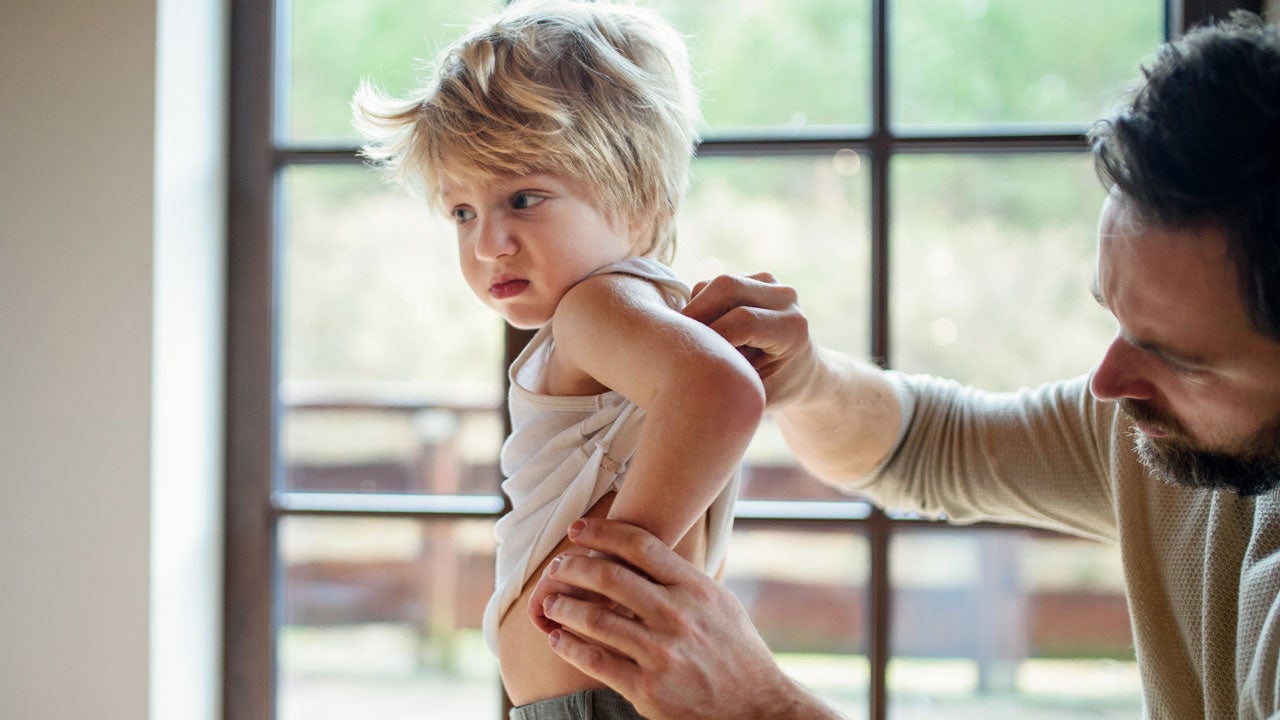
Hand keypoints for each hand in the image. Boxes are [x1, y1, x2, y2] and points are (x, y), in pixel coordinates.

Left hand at [541, 518, 843, 719]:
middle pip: (610, 577)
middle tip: (556, 569)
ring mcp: (661, 653)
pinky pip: (596, 661)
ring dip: (564, 607)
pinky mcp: (648, 689)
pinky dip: (570, 646)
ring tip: (550, 604)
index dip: (602, 533)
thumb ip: (682, 578)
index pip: (640, 546)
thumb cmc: (736, 651)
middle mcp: (677, 616)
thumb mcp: (719, 603)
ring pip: (596, 619)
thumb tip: (643, 551)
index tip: (577, 530)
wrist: (758, 707)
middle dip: (573, 568)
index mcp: (695, 588)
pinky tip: (558, 639)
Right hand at [683, 272, 819, 410]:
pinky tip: (706, 333)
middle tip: (675, 343)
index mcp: (792, 328)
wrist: (801, 373)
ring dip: (695, 311)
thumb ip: (730, 383)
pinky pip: (713, 286)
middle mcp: (785, 298)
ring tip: (696, 343)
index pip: (742, 321)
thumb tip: (689, 375)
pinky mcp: (754, 279)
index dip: (709, 338)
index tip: (689, 361)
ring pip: (715, 284)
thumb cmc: (776, 391)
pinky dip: (700, 307)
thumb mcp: (757, 397)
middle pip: (726, 287)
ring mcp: (771, 283)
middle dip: (694, 313)